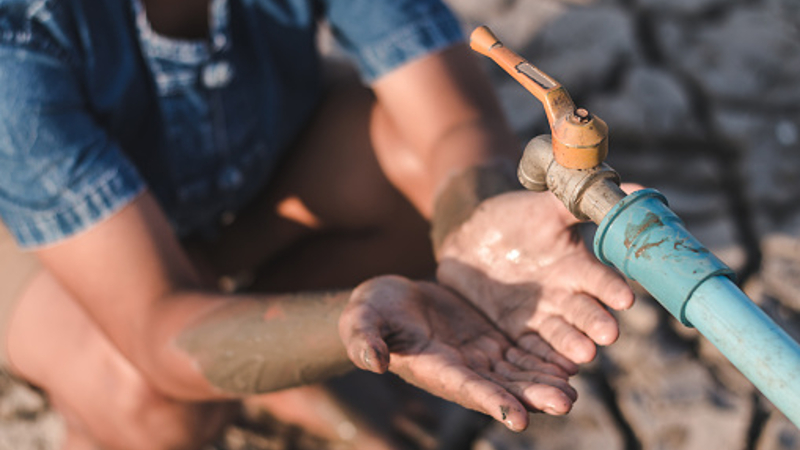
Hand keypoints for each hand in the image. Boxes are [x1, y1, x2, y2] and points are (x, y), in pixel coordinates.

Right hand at [339, 275, 576, 431]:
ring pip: (517, 374)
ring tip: (574, 387)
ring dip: (544, 381)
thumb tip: (371, 362)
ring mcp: (478, 357)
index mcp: (433, 369)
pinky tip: (569, 360)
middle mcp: (461, 370)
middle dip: (532, 396)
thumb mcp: (361, 320)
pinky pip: (521, 352)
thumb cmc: (369, 312)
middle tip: (566, 401)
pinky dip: (543, 358)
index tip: (518, 417)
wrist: (387, 301)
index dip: (492, 402)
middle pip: (502, 388)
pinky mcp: (489, 341)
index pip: (465, 388)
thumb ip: (365, 340)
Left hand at [436, 190, 634, 368]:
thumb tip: (636, 188)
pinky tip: (553, 370)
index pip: (600, 279)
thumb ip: (582, 202)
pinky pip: (531, 348)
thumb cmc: (515, 217)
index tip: (625, 297)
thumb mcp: (547, 206)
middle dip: (596, 323)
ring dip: (573, 345)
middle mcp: (566, 295)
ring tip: (583, 355)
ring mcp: (542, 315)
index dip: (611, 288)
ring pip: (561, 334)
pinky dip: (542, 360)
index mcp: (577, 266)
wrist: (472, 236)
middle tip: (608, 334)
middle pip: (585, 312)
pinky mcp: (517, 330)